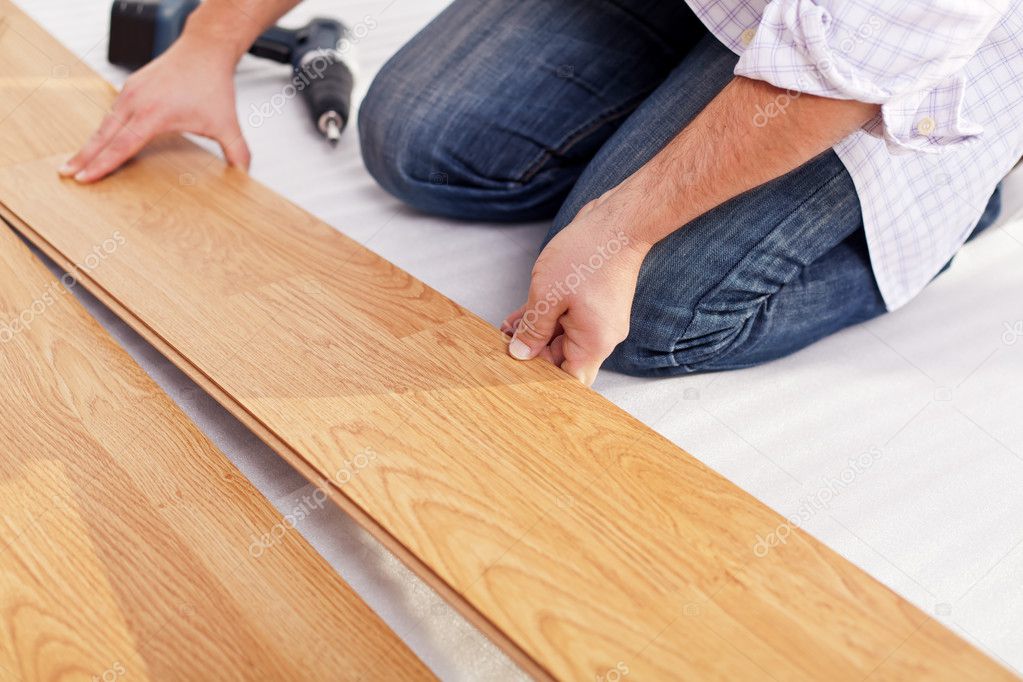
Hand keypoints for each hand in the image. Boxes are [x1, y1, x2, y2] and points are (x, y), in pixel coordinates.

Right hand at [59, 35, 248, 182]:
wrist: (204, 50)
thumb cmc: (212, 84)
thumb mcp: (226, 123)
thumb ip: (237, 152)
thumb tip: (246, 176)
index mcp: (155, 113)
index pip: (123, 145)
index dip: (103, 164)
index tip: (86, 178)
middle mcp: (137, 101)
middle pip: (104, 136)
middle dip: (84, 157)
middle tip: (67, 175)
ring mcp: (130, 93)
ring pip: (104, 124)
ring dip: (89, 145)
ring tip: (74, 163)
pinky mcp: (129, 88)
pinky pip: (111, 114)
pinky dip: (101, 131)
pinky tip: (95, 143)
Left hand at [502, 193, 649, 385]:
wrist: (617, 222)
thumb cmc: (587, 254)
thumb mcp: (547, 295)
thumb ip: (534, 329)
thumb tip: (521, 353)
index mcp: (594, 343)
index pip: (571, 381)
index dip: (543, 381)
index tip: (518, 372)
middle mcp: (601, 336)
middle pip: (564, 359)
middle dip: (533, 353)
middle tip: (504, 344)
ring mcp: (599, 320)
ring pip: (562, 338)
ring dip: (536, 333)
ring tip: (507, 328)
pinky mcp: (594, 305)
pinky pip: (567, 320)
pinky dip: (546, 319)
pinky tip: (520, 316)